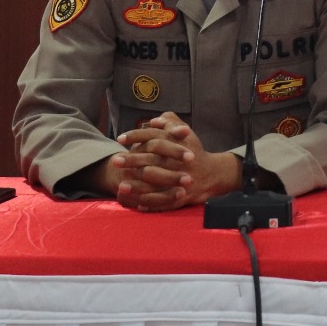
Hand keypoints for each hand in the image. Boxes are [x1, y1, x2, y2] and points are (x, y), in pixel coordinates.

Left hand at [108, 110, 241, 211]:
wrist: (211, 173)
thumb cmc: (192, 151)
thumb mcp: (185, 133)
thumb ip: (171, 122)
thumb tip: (154, 121)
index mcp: (179, 143)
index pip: (155, 137)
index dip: (136, 137)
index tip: (120, 138)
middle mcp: (179, 161)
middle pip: (152, 160)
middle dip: (132, 161)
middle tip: (115, 161)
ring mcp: (180, 180)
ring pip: (156, 183)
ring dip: (137, 186)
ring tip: (121, 186)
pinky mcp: (181, 196)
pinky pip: (163, 201)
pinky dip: (149, 203)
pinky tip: (135, 204)